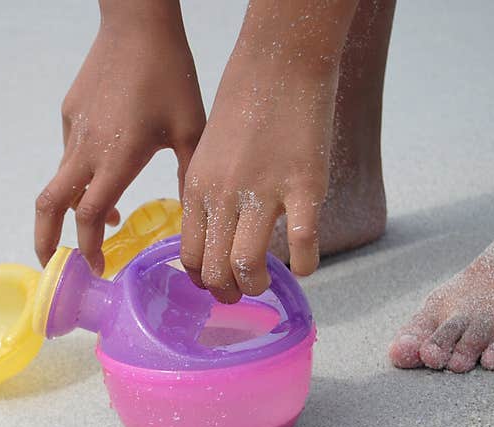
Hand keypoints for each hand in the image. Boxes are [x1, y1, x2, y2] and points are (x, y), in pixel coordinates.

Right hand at [35, 1, 204, 274]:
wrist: (137, 23)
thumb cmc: (169, 74)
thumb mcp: (191, 130)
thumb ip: (188, 176)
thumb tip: (194, 216)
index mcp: (116, 158)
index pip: (88, 217)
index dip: (88, 249)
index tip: (97, 268)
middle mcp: (86, 150)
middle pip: (49, 206)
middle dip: (46, 241)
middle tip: (55, 264)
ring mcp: (74, 131)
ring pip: (61, 181)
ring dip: (71, 208)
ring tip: (98, 222)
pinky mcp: (69, 114)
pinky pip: (70, 153)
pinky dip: (81, 174)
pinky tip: (108, 164)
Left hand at [180, 0, 356, 302]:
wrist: (277, 66)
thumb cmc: (242, 111)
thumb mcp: (206, 155)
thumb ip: (205, 195)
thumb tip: (211, 237)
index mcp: (196, 189)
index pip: (189, 254)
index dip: (201, 279)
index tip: (214, 283)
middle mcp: (223, 195)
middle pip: (214, 268)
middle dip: (227, 292)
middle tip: (240, 293)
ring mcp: (263, 192)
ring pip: (247, 263)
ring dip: (256, 284)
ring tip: (264, 282)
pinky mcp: (304, 185)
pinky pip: (303, 242)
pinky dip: (305, 265)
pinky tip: (305, 266)